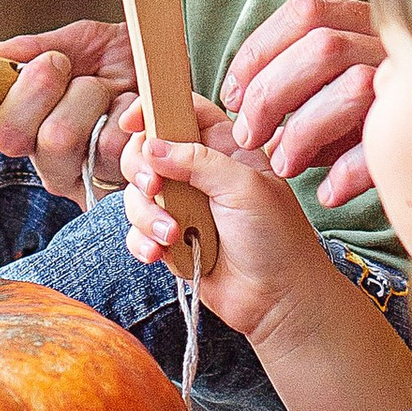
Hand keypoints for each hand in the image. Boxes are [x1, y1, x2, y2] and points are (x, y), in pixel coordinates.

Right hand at [0, 19, 140, 203]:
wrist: (168, 64)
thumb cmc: (114, 59)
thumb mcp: (70, 43)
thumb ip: (23, 53)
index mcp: (27, 133)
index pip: (7, 133)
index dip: (31, 92)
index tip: (55, 62)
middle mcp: (54, 166)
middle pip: (53, 141)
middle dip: (81, 94)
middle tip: (93, 78)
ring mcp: (94, 180)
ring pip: (99, 146)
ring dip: (115, 105)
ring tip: (122, 96)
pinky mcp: (133, 187)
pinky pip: (137, 154)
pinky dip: (143, 120)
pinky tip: (141, 114)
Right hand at [122, 102, 335, 342]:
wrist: (280, 300)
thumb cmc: (277, 239)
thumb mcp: (245, 188)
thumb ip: (198, 161)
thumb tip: (152, 146)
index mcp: (225, 148)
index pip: (182, 111)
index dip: (153, 109)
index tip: (132, 123)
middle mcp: (200, 173)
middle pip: (147, 150)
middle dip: (141, 168)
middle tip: (154, 187)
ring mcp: (183, 207)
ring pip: (138, 194)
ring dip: (147, 214)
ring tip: (173, 235)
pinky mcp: (171, 241)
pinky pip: (137, 232)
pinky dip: (142, 241)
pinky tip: (159, 254)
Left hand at [217, 0, 383, 208]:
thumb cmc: (372, 121)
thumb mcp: (334, 87)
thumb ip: (296, 81)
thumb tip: (238, 102)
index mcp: (366, 22)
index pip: (305, 13)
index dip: (259, 50)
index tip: (232, 94)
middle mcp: (393, 44)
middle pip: (323, 46)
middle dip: (271, 93)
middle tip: (248, 137)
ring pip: (355, 87)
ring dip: (305, 131)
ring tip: (283, 167)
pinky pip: (386, 146)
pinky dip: (349, 171)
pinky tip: (329, 193)